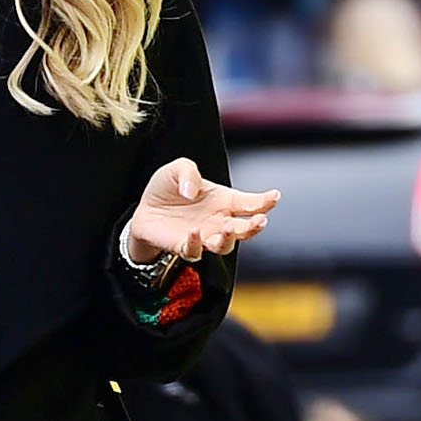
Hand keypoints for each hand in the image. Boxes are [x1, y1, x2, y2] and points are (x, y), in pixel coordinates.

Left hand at [125, 160, 278, 264]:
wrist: (145, 209)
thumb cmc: (168, 188)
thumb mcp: (177, 168)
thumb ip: (188, 171)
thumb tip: (192, 191)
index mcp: (226, 200)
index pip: (252, 203)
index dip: (266, 201)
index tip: (275, 196)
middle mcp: (220, 220)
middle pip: (246, 229)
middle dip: (256, 226)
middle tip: (260, 219)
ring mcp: (204, 236)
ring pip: (226, 246)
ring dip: (229, 238)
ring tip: (228, 227)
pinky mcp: (185, 246)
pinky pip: (195, 251)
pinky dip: (196, 244)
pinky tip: (194, 231)